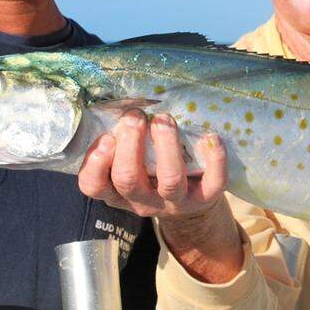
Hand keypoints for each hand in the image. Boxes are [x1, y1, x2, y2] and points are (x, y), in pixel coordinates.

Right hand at [78, 110, 226, 219]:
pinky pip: (213, 183)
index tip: (107, 137)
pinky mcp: (204, 198)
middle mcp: (143, 201)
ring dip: (167, 145)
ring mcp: (175, 202)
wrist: (188, 204)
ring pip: (170, 180)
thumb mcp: (128, 163)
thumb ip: (120, 142)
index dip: (96, 162)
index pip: (94, 186)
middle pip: (128, 179)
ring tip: (164, 119)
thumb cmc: (150, 173)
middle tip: (136, 116)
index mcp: (117, 192)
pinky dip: (215, 159)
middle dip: (131, 143)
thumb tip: (119, 105)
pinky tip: (211, 136)